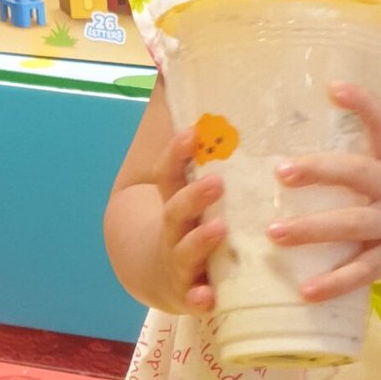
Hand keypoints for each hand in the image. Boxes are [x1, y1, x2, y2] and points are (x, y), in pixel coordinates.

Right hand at [153, 129, 225, 315]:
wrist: (161, 277)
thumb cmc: (190, 223)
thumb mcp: (192, 190)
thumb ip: (204, 150)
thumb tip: (179, 81)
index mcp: (177, 202)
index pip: (171, 173)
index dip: (178, 152)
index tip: (193, 133)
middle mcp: (174, 231)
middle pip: (177, 210)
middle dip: (195, 196)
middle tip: (218, 182)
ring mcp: (179, 263)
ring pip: (185, 251)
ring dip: (200, 241)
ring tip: (219, 230)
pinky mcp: (189, 294)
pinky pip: (193, 298)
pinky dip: (198, 298)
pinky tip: (208, 297)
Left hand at [269, 83, 380, 302]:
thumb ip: (367, 177)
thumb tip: (307, 170)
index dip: (363, 105)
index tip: (335, 86)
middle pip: (359, 173)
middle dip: (319, 170)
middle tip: (282, 172)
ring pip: (353, 224)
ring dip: (312, 229)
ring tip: (276, 233)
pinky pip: (362, 272)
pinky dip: (334, 283)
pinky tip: (307, 291)